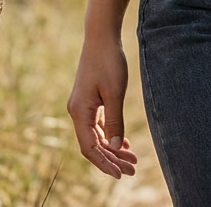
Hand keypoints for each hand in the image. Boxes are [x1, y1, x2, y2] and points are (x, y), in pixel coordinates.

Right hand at [67, 35, 138, 177]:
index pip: (90, 148)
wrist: (101, 36)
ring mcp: (83, 106)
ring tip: (132, 159)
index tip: (121, 174)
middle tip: (133, 169)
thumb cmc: (108, 61)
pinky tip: (123, 142)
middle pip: (94, 144)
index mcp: (80, 112)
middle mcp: (78, 112)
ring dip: (113, 148)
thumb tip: (114, 147)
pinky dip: (110, 134)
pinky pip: (98, 124)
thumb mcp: (115, 92)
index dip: (105, 163)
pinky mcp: (90, 99)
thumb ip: (114, 120)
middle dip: (112, 159)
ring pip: (97, 135)